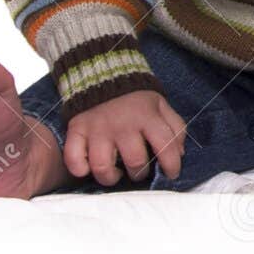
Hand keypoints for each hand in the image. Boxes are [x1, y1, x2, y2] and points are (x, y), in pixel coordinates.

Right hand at [63, 89, 184, 185]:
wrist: (104, 75)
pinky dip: (80, 169)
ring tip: (117, 173)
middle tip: (139, 171)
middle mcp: (123, 124)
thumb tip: (179, 154)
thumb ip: (175, 127)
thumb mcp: (161, 106)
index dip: (172, 165)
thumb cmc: (137, 99)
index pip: (165, 146)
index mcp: (147, 116)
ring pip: (102, 167)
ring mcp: (97, 129)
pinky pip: (74, 159)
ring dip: (111, 177)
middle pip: (134, 161)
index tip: (171, 173)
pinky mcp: (76, 131)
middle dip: (140, 174)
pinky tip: (89, 168)